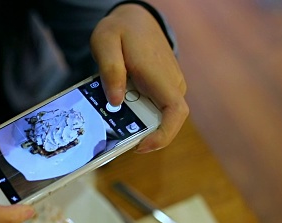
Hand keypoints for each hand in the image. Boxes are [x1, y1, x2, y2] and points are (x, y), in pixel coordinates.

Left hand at [91, 3, 188, 152]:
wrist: (136, 18)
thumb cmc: (121, 29)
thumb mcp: (106, 43)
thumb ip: (110, 71)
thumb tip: (114, 102)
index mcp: (160, 75)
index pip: (176, 111)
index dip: (164, 134)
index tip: (142, 145)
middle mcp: (172, 84)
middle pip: (167, 121)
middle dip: (144, 135)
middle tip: (116, 140)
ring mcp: (170, 87)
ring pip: (161, 117)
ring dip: (140, 126)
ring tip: (114, 125)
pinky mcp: (163, 89)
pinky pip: (155, 109)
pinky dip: (139, 116)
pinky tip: (119, 113)